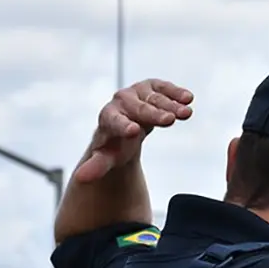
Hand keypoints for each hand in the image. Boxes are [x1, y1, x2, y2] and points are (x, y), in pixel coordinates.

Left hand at [73, 79, 193, 182]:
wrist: (126, 126)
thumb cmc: (116, 144)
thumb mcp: (108, 157)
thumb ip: (96, 166)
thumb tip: (80, 179)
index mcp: (108, 119)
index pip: (115, 122)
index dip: (123, 126)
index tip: (133, 131)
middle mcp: (121, 102)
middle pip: (138, 109)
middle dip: (154, 114)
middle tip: (169, 120)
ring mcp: (137, 93)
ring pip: (154, 99)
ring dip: (171, 105)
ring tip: (186, 113)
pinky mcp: (151, 88)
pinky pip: (163, 88)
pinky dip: (175, 92)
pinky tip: (188, 98)